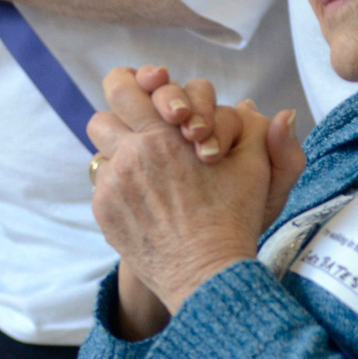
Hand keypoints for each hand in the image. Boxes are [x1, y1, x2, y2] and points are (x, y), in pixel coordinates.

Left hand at [88, 68, 275, 313]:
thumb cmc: (233, 217)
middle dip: (120, 114)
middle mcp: (131, 154)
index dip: (138, 85)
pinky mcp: (104, 211)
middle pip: (104, 113)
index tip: (156, 99)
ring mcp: (113, 184)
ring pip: (100, 148)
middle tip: (143, 121)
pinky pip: (103, 182)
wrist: (206, 273)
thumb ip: (255, 127)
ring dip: (120, 147)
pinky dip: (121, 182)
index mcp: (164, 134)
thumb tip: (258, 104)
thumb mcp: (254, 167)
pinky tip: (147, 195)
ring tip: (146, 160)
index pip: (126, 87)